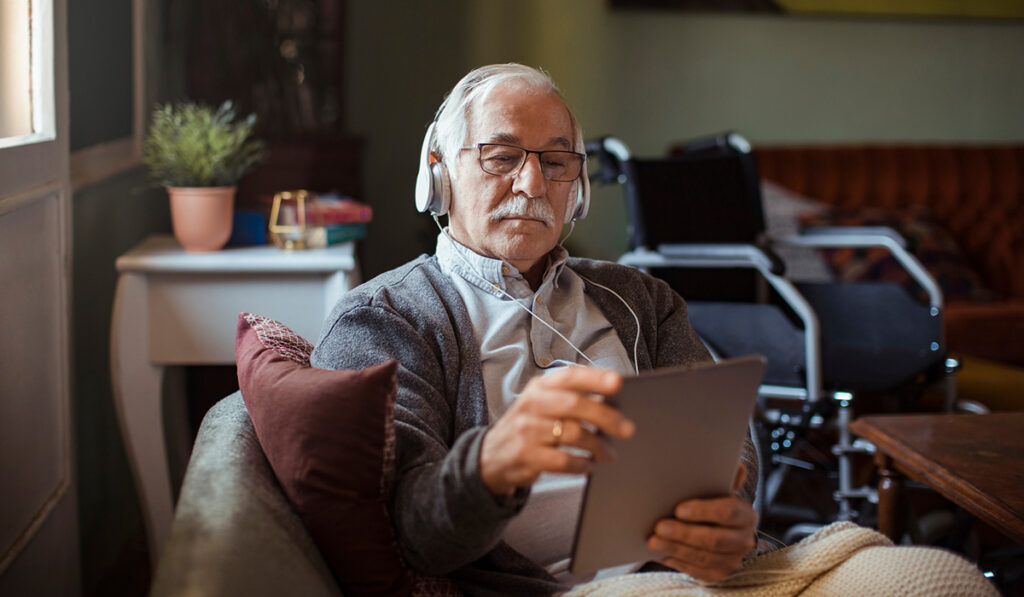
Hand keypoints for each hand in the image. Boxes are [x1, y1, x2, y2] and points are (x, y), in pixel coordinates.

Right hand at [479, 367, 633, 495]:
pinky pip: (564, 461)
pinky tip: (590, 464)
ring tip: (609, 453)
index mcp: (539, 388)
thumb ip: (570, 398)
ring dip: (598, 445)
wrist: (491, 456)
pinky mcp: (527, 456)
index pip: (569, 377)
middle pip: (575, 405)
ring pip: (573, 434)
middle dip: (606, 417)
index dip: (594, 378)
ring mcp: (527, 431)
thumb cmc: (528, 427)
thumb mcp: (542, 404)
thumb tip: (613, 402)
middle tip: (628, 429)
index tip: (618, 382)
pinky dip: (583, 464)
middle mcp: (532, 405)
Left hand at [646, 462, 757, 581]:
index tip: (678, 509)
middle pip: (714, 539)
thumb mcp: (718, 488)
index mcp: (746, 515)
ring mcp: (732, 560)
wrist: (716, 527)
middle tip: (659, 526)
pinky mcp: (718, 574)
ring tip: (653, 541)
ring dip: (676, 549)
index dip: (703, 511)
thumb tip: (737, 466)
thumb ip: (724, 477)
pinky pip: (697, 571)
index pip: (728, 513)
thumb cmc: (712, 502)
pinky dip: (677, 562)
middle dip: (684, 533)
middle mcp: (744, 540)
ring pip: (703, 557)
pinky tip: (661, 553)